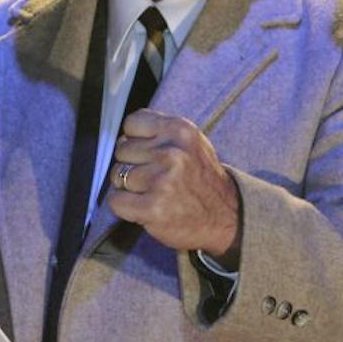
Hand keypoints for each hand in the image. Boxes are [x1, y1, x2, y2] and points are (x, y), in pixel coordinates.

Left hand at [107, 108, 238, 256]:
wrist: (226, 218)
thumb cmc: (202, 179)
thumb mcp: (191, 143)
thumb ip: (160, 133)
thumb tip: (123, 137)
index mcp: (181, 131)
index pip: (132, 124)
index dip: (135, 140)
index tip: (147, 153)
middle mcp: (171, 152)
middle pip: (122, 150)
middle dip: (132, 164)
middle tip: (153, 177)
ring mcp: (161, 181)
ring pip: (117, 175)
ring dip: (129, 187)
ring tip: (152, 192)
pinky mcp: (152, 208)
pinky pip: (116, 201)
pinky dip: (125, 206)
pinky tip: (144, 207)